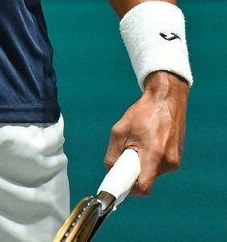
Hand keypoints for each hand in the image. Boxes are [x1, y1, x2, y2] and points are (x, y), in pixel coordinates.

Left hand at [104, 71, 188, 194]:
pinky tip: (148, 142)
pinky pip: (159, 167)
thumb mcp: (119, 130)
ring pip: (152, 173)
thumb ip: (113, 154)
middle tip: (126, 156)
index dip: (128, 188)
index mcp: (155, 154)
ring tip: (139, 143)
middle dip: (133, 172)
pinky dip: (150, 160)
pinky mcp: (177, 158)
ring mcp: (175, 161)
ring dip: (142, 164)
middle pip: (146, 180)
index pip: (142, 186)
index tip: (118, 184)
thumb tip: (110, 170)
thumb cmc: (142, 112)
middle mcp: (168, 161)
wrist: (166, 98)